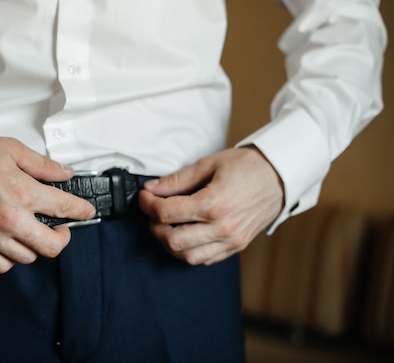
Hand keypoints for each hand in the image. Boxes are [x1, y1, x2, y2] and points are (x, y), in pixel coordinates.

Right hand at [0, 126, 95, 272]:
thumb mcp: (11, 149)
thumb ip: (42, 165)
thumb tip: (64, 172)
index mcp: (22, 192)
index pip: (65, 208)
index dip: (82, 210)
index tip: (86, 211)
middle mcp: (10, 219)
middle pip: (52, 246)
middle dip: (64, 238)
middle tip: (62, 228)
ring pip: (28, 257)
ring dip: (37, 246)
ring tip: (34, 233)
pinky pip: (1, 266)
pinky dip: (11, 259)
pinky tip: (12, 244)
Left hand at [138, 146, 283, 264]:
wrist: (280, 176)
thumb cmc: (247, 167)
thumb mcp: (208, 164)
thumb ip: (177, 180)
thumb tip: (152, 188)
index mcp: (214, 204)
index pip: (166, 213)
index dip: (147, 204)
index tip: (144, 196)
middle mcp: (223, 227)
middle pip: (172, 240)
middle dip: (154, 226)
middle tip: (152, 210)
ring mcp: (231, 240)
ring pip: (186, 256)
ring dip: (168, 242)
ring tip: (166, 224)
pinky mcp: (236, 247)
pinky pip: (204, 260)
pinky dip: (187, 251)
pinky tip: (184, 234)